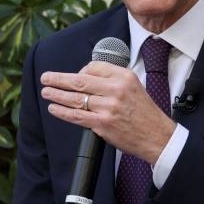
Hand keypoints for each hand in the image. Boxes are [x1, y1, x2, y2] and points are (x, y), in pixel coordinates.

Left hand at [40, 62, 175, 164]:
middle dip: (59, 79)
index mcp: (124, 77)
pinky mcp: (103, 124)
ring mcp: (108, 107)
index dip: (79, 70)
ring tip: (46, 92)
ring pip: (76, 98)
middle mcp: (116, 90)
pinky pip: (77, 116)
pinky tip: (54, 108)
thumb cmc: (145, 113)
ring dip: (57, 94)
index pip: (94, 67)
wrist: (157, 136)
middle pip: (80, 81)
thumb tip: (86, 77)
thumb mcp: (135, 87)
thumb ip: (113, 80)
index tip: (72, 76)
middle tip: (46, 78)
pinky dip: (62, 112)